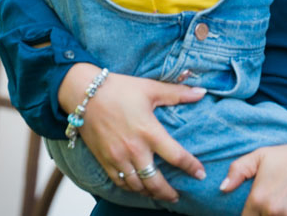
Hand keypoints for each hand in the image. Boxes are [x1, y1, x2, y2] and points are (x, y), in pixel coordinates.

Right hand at [59, 63, 207, 200]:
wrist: (84, 93)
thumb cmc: (119, 89)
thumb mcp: (151, 88)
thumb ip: (178, 93)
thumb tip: (201, 92)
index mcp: (149, 132)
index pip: (176, 156)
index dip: (191, 167)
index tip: (201, 174)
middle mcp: (134, 149)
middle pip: (155, 181)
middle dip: (168, 193)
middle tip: (177, 197)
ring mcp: (117, 157)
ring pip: (137, 186)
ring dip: (150, 193)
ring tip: (159, 194)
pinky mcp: (104, 160)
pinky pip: (119, 182)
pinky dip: (131, 188)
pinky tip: (138, 187)